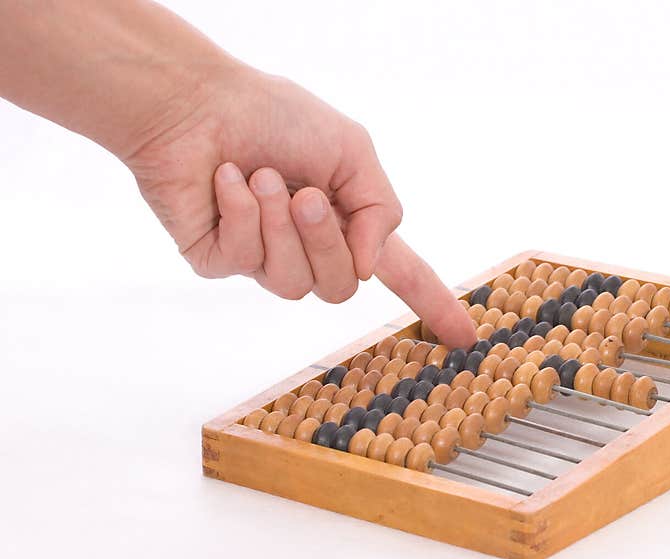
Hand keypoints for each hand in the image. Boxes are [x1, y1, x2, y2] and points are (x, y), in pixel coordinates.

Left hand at [124, 66, 475, 346]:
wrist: (198, 103)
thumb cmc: (275, 116)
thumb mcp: (353, 151)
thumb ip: (380, 210)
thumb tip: (368, 269)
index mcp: (349, 220)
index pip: (400, 272)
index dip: (433, 303)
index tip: (465, 338)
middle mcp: (310, 247)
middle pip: (341, 286)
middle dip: (325, 240)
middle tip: (305, 193)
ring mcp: (264, 259)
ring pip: (293, 284)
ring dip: (280, 223)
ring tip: (261, 176)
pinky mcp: (220, 260)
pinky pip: (244, 260)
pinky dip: (241, 212)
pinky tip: (225, 180)